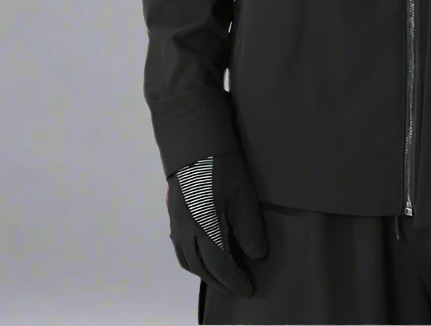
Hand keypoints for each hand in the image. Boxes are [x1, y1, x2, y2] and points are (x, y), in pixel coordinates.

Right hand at [166, 151, 267, 295]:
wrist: (195, 141)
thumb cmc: (223, 166)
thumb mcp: (243, 195)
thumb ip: (249, 228)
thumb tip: (257, 256)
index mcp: (204, 229)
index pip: (219, 266)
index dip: (234, 280)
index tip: (248, 289)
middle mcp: (186, 231)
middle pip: (200, 268)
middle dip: (219, 282)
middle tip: (237, 287)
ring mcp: (177, 223)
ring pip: (187, 260)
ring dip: (204, 273)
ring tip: (222, 276)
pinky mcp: (174, 214)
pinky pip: (180, 248)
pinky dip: (193, 260)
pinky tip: (204, 255)